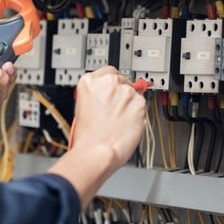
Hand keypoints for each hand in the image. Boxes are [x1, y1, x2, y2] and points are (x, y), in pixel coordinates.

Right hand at [48, 66, 145, 208]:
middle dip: (120, 93)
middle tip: (115, 110)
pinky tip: (126, 125)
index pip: (107, 72)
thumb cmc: (87, 137)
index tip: (112, 91)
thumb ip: (96, 95)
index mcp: (89, 82)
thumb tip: (107, 95)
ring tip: (118, 122)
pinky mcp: (139, 103)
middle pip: (122, 80)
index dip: (111, 84)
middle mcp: (108, 82)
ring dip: (129, 105)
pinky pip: (141, 105)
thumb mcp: (82, 107)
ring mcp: (125, 91)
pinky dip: (137, 114)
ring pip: (133, 93)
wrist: (97, 152)